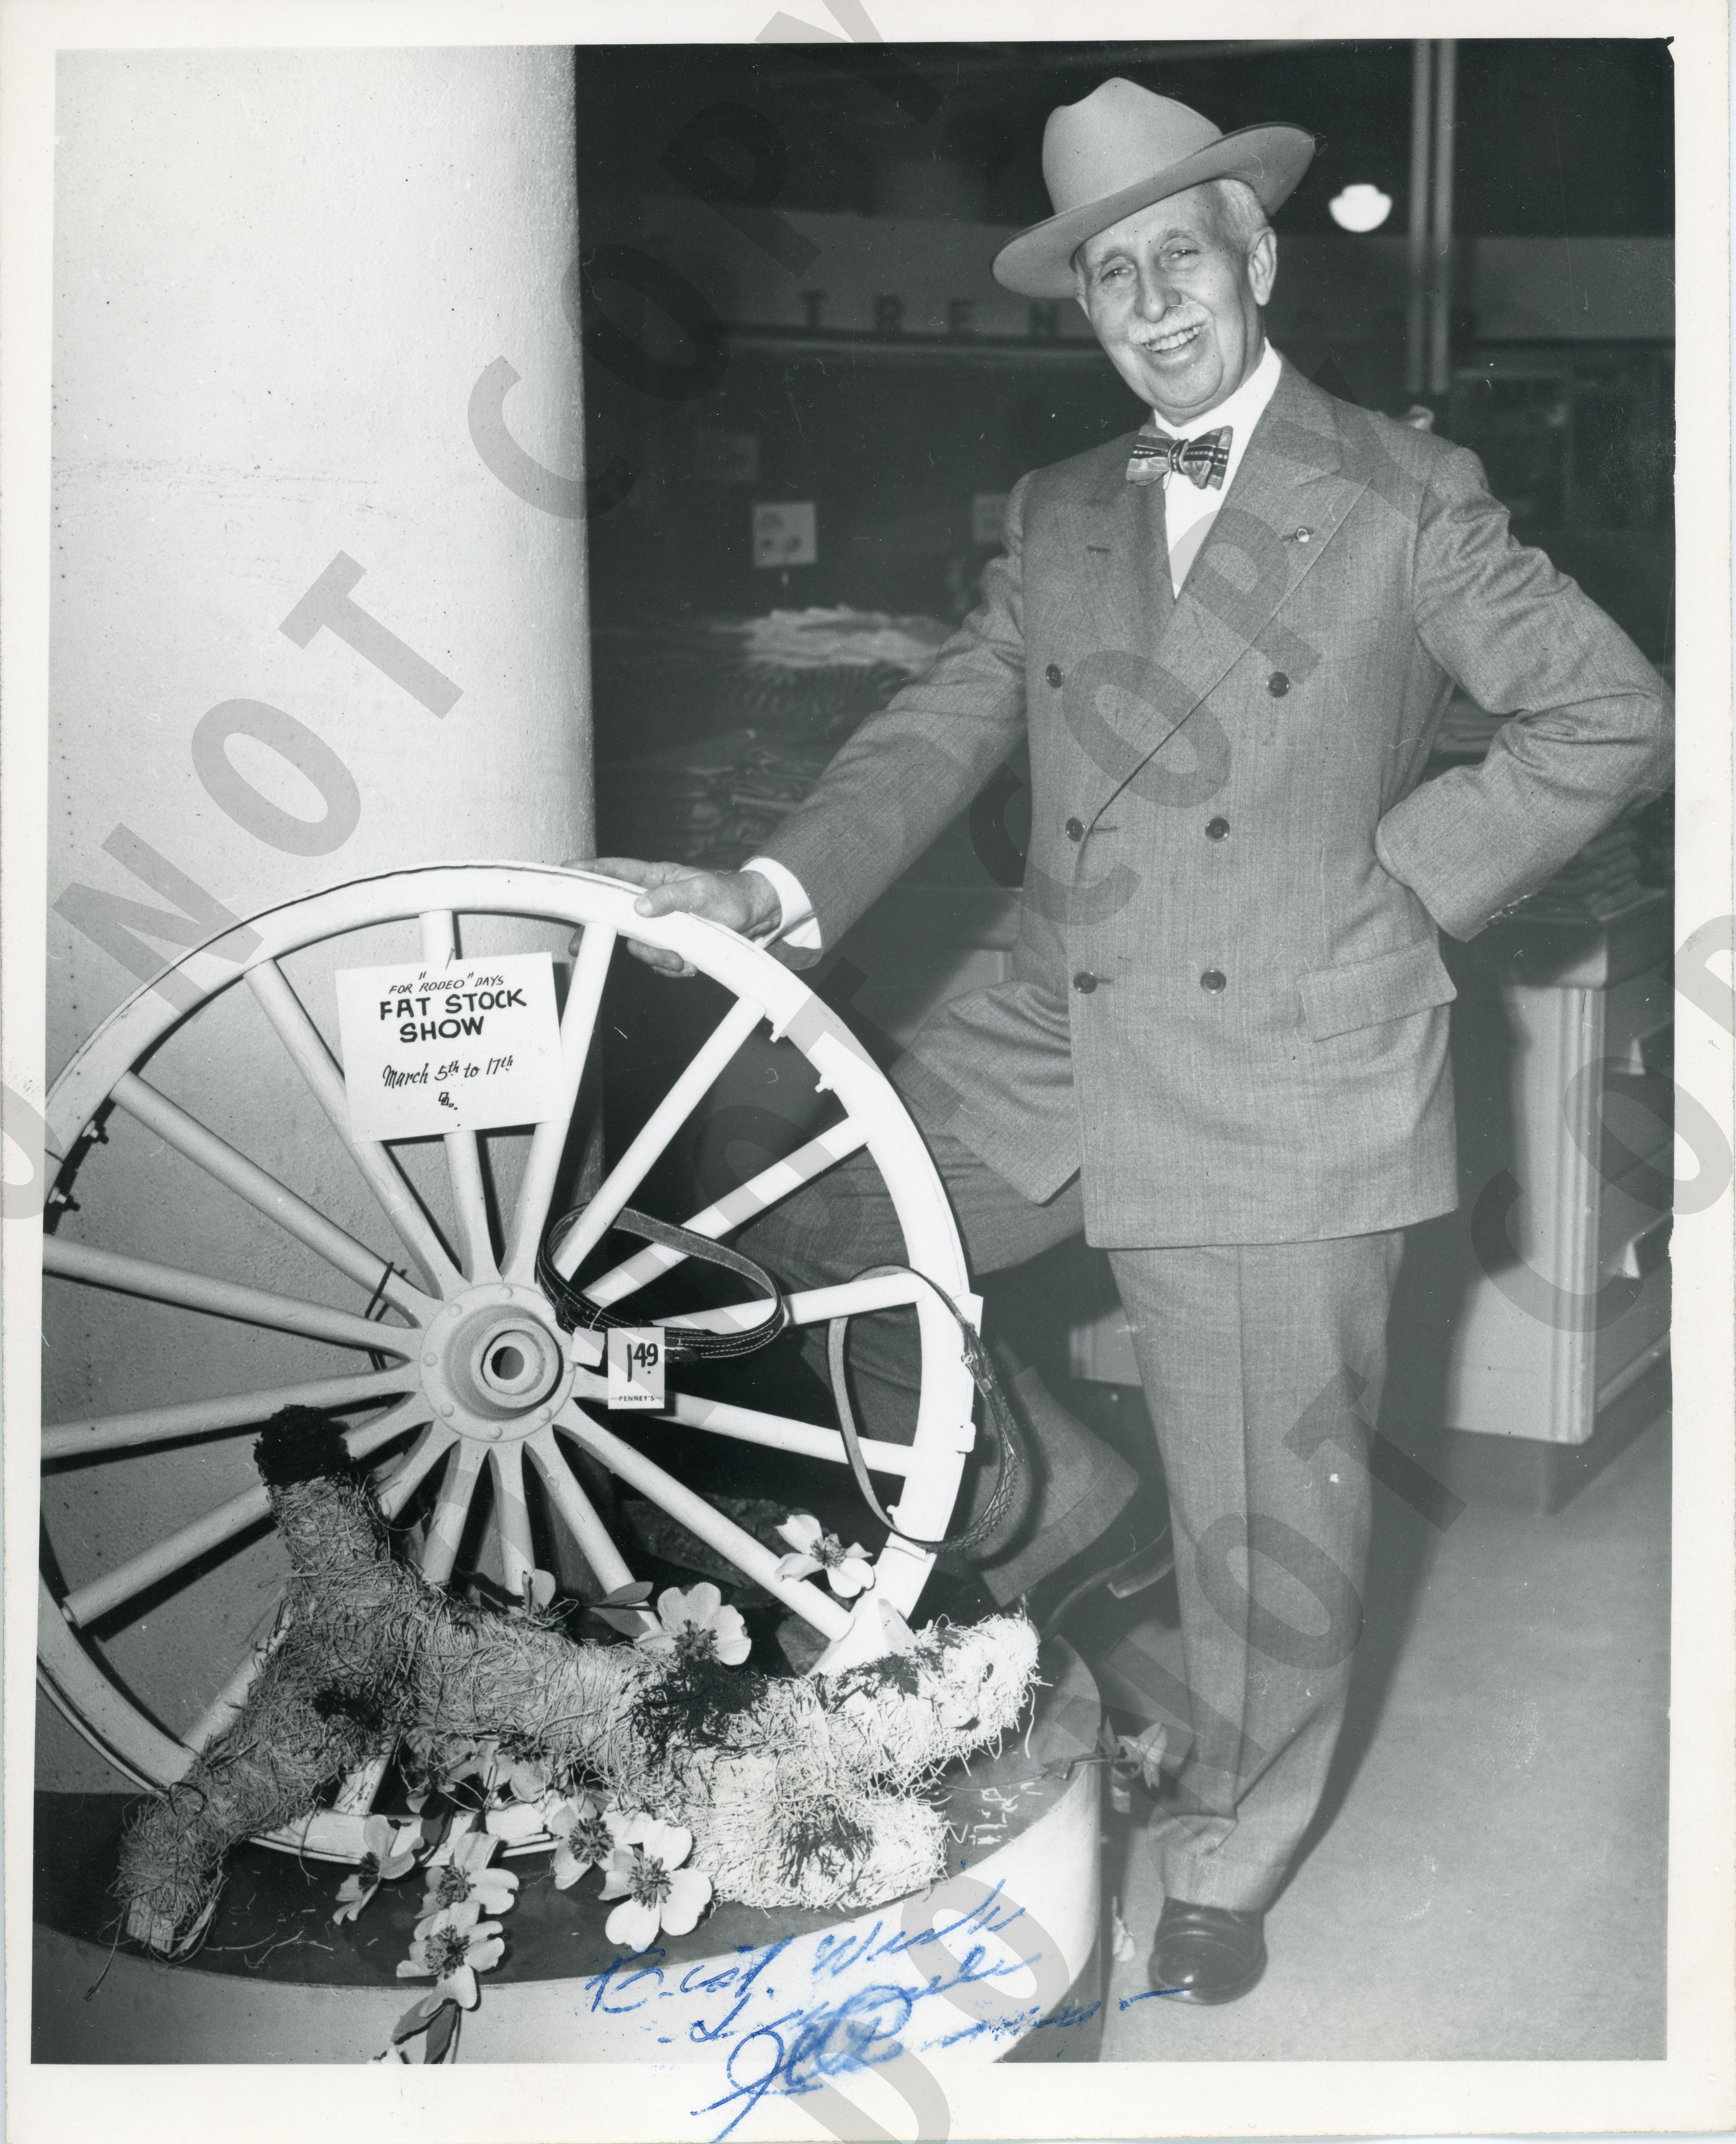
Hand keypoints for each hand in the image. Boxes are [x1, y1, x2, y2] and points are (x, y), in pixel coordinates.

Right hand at [569, 857, 781, 976]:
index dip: (590, 872)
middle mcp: (654, 902)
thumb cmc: (731, 896)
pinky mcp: (674, 946)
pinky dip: (674, 968)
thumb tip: (639, 907)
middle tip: (577, 945)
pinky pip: (661, 963)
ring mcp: (662, 925)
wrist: (757, 919)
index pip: (616, 872)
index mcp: (656, 879)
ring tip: (681, 957)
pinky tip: (690, 962)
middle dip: (599, 932)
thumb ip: (670, 898)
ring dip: (658, 958)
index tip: (566, 871)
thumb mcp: (702, 893)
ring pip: (640, 947)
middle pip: (615, 916)